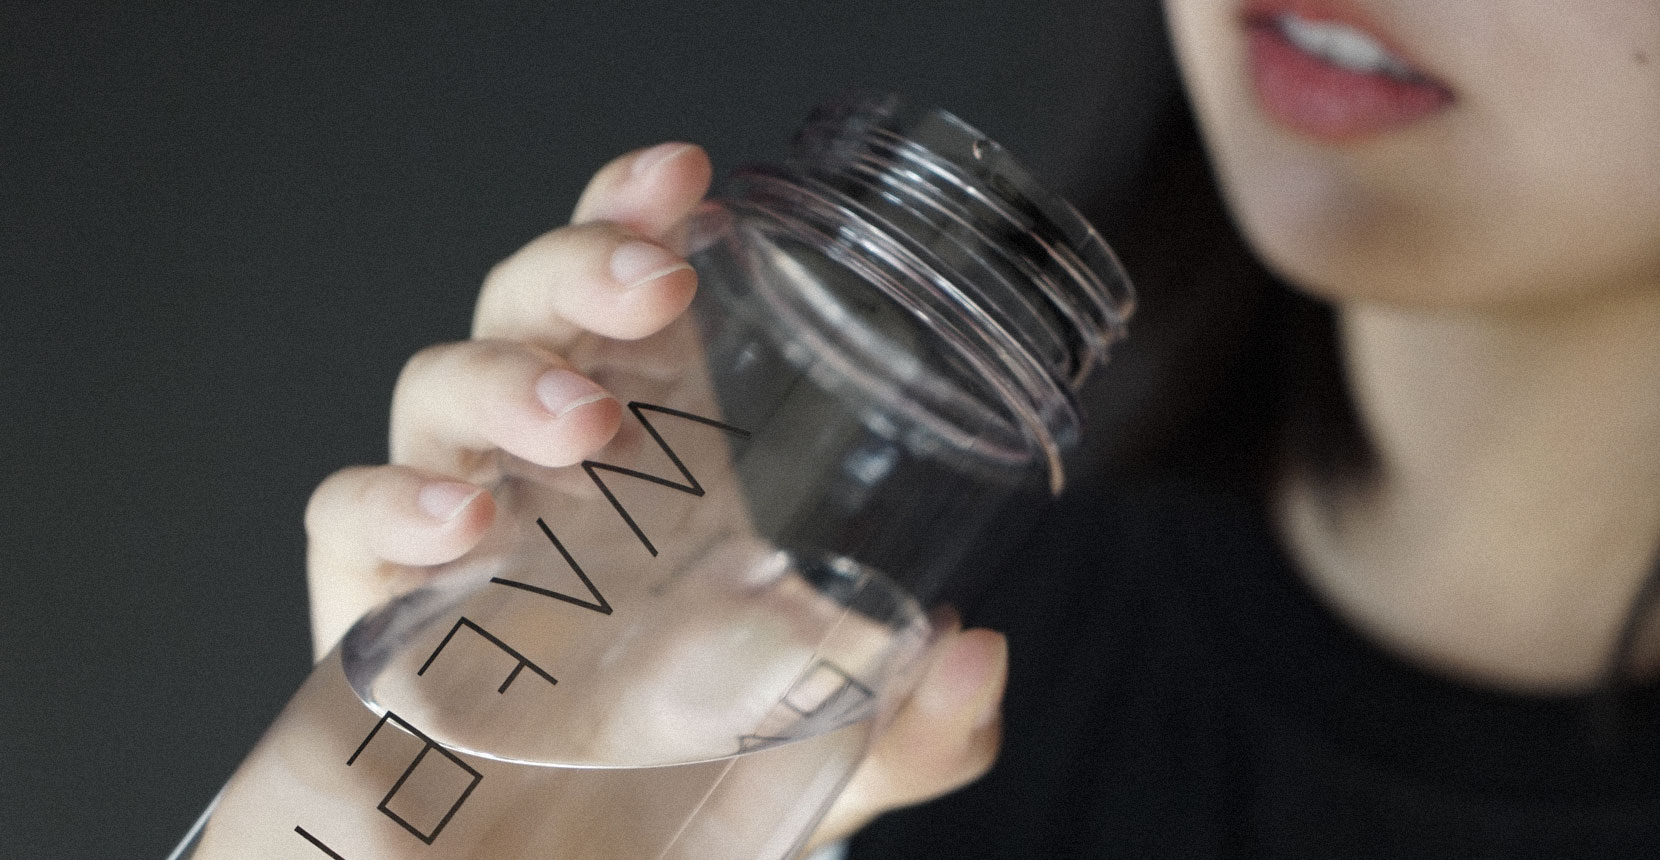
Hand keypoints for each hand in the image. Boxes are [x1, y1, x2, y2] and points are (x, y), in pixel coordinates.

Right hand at [300, 141, 1007, 847]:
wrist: (604, 848)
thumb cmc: (717, 752)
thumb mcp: (840, 739)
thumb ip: (924, 718)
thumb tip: (979, 658)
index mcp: (658, 446)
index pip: (626, 290)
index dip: (634, 213)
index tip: (683, 175)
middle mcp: (548, 458)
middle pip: (529, 307)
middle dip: (581, 267)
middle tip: (658, 289)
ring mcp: (459, 518)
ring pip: (440, 387)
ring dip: (506, 380)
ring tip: (584, 421)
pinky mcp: (381, 599)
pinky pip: (351, 513)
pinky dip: (390, 498)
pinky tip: (461, 518)